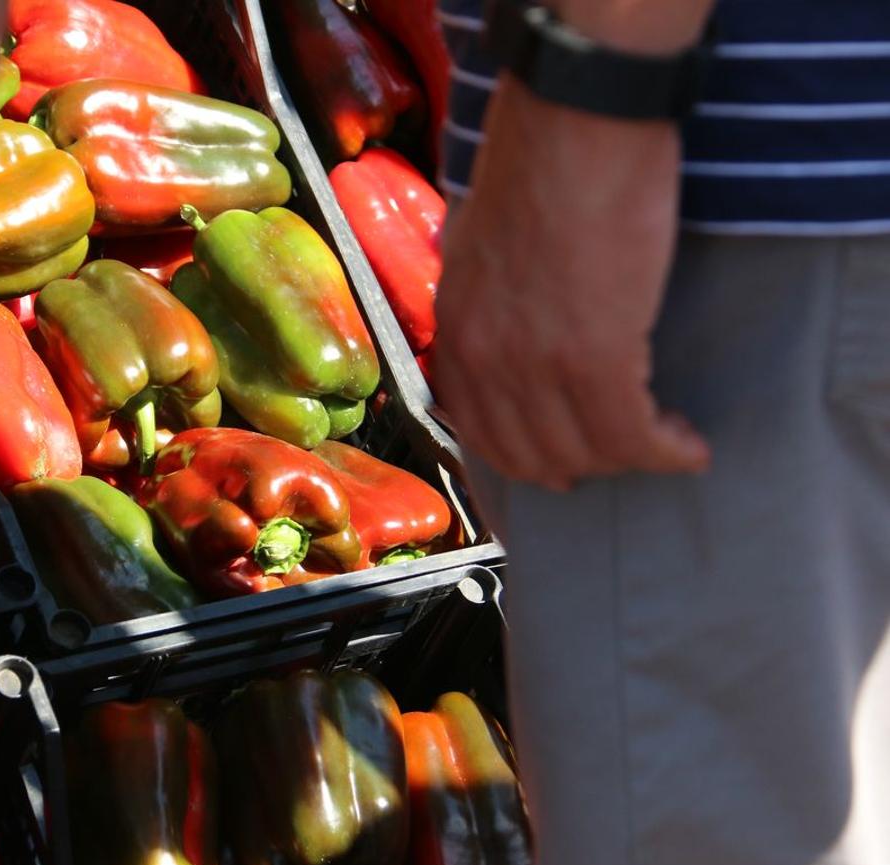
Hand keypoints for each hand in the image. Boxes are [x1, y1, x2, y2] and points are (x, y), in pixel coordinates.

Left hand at [429, 78, 709, 489]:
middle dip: (582, 465)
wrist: (573, 119)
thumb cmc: (540, 159)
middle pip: (530, 454)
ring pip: (585, 452)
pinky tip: (689, 447)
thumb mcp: (479, 239)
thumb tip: (509, 317)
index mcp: (454, 329)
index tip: (562, 464)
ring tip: (666, 445)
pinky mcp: (595, 356)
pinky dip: (666, 451)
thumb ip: (487, 293)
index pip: (478, 430)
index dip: (525, 458)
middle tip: (622, 453)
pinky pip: (632, 435)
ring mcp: (534, 363)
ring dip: (632, 459)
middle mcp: (483, 358)